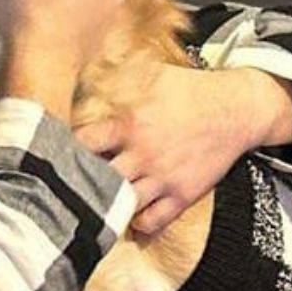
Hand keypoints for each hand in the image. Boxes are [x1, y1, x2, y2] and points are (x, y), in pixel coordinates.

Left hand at [74, 63, 291, 237]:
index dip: (64, 151)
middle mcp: (145, 153)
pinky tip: (128, 215)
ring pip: (123, 205)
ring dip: (107, 207)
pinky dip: (137, 223)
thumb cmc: (189, 91)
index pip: (84, 142)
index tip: (53, 157)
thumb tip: (81, 67)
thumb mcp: (152, 76)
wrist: (238, 108)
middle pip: (99, 179)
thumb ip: (115, 79)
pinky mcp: (183, 195)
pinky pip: (152, 222)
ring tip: (94, 206)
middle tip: (67, 190)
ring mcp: (164, 177)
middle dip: (81, 185)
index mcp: (131, 122)